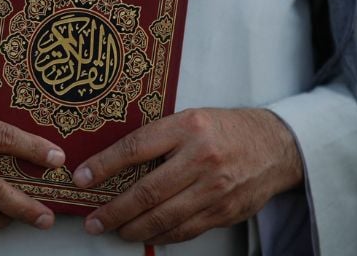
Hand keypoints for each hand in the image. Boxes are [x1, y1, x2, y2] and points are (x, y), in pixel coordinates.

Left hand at [72, 108, 302, 243]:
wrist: (275, 146)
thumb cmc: (224, 130)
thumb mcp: (190, 119)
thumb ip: (158, 139)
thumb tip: (114, 163)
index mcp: (187, 127)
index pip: (134, 148)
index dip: (103, 166)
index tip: (81, 178)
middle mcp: (200, 158)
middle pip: (147, 191)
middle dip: (114, 211)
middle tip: (93, 221)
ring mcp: (214, 188)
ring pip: (164, 217)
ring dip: (133, 229)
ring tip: (114, 230)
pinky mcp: (224, 211)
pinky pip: (185, 230)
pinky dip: (161, 236)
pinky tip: (146, 235)